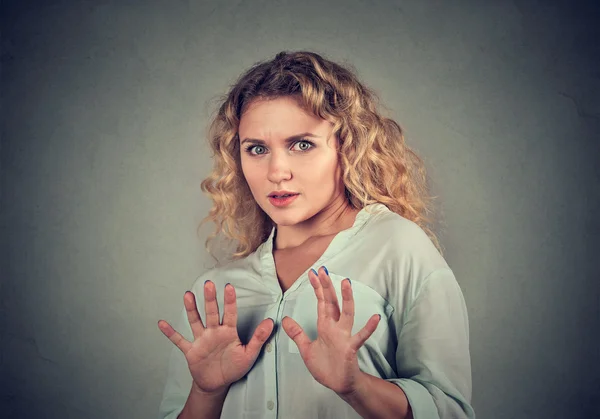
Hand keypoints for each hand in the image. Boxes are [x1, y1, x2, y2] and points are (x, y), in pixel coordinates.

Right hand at [158, 281, 273, 394]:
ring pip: (196, 321)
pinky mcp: (191, 350)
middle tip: (208, 284)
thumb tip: (271, 322)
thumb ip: (259, 338)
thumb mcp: (249, 354)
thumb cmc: (234, 367)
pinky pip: (179, 340)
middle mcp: (214, 332)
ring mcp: (201, 340)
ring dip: (191, 309)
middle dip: (210, 299)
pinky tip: (162, 323)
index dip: (230, 301)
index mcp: (229, 332)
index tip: (229, 287)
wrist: (217, 383)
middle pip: (211, 312)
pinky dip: (170, 333)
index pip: (230, 313)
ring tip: (188, 295)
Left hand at [282, 267, 380, 395]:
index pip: (321, 302)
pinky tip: (375, 318)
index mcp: (325, 326)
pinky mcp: (350, 348)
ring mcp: (344, 336)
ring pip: (346, 314)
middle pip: (331, 302)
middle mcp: (335, 327)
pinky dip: (368, 328)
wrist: (339, 384)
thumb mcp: (306, 348)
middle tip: (323, 269)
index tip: (312, 273)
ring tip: (346, 283)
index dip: (317, 288)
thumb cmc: (325, 366)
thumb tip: (284, 319)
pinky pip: (360, 336)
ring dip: (346, 299)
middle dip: (327, 287)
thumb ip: (297, 333)